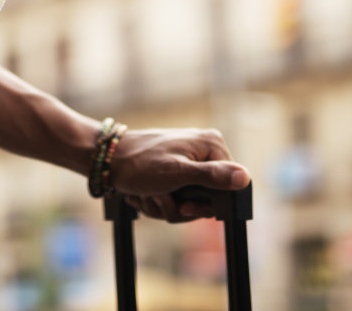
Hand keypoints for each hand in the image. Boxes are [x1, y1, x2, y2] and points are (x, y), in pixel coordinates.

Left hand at [108, 127, 248, 222]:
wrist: (106, 160)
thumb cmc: (139, 164)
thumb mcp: (177, 174)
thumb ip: (212, 177)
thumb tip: (245, 178)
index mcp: (212, 145)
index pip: (228, 188)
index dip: (204, 205)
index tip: (183, 208)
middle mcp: (205, 150)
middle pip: (207, 198)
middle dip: (178, 207)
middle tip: (158, 199)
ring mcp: (189, 160)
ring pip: (189, 202)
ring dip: (164, 206)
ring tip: (146, 195)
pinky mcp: (175, 170)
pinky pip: (176, 198)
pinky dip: (157, 201)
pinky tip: (142, 195)